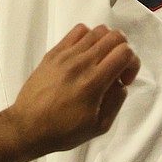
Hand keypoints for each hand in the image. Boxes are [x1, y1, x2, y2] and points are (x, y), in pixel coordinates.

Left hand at [2, 24, 139, 157]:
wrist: (29, 125)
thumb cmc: (63, 130)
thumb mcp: (98, 127)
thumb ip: (116, 102)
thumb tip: (121, 83)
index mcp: (94, 82)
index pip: (124, 52)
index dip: (132, 64)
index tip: (124, 79)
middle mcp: (81, 62)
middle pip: (114, 36)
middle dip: (123, 50)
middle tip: (116, 69)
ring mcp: (66, 54)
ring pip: (97, 30)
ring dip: (107, 43)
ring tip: (101, 62)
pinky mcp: (54, 51)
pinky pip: (77, 31)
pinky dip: (89, 37)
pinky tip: (86, 54)